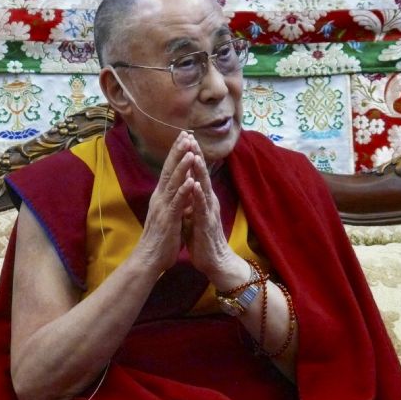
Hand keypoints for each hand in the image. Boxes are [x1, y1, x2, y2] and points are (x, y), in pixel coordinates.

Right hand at [133, 132, 195, 273]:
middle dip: (178, 152)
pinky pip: (177, 203)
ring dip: (182, 167)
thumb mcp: (169, 215)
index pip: (169, 170)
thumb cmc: (160, 239)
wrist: (149, 259)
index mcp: (162, 197)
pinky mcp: (168, 220)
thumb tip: (181, 187)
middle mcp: (160, 198)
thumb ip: (174, 200)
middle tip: (187, 134)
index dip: (176, 153)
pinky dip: (183, 191)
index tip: (184, 138)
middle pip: (169, 170)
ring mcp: (163, 208)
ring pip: (173, 183)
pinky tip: (190, 181)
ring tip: (190, 151)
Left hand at [184, 138, 244, 286]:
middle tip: (190, 137)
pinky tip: (195, 184)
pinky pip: (202, 207)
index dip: (192, 156)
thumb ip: (191, 201)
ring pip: (204, 187)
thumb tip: (185, 188)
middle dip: (196, 156)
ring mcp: (209, 212)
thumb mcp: (194, 216)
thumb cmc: (203, 240)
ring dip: (199, 171)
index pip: (197, 174)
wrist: (215, 262)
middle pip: (202, 174)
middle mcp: (208, 201)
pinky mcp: (206, 224)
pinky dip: (199, 195)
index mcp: (204, 199)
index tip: (185, 139)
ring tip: (193, 154)